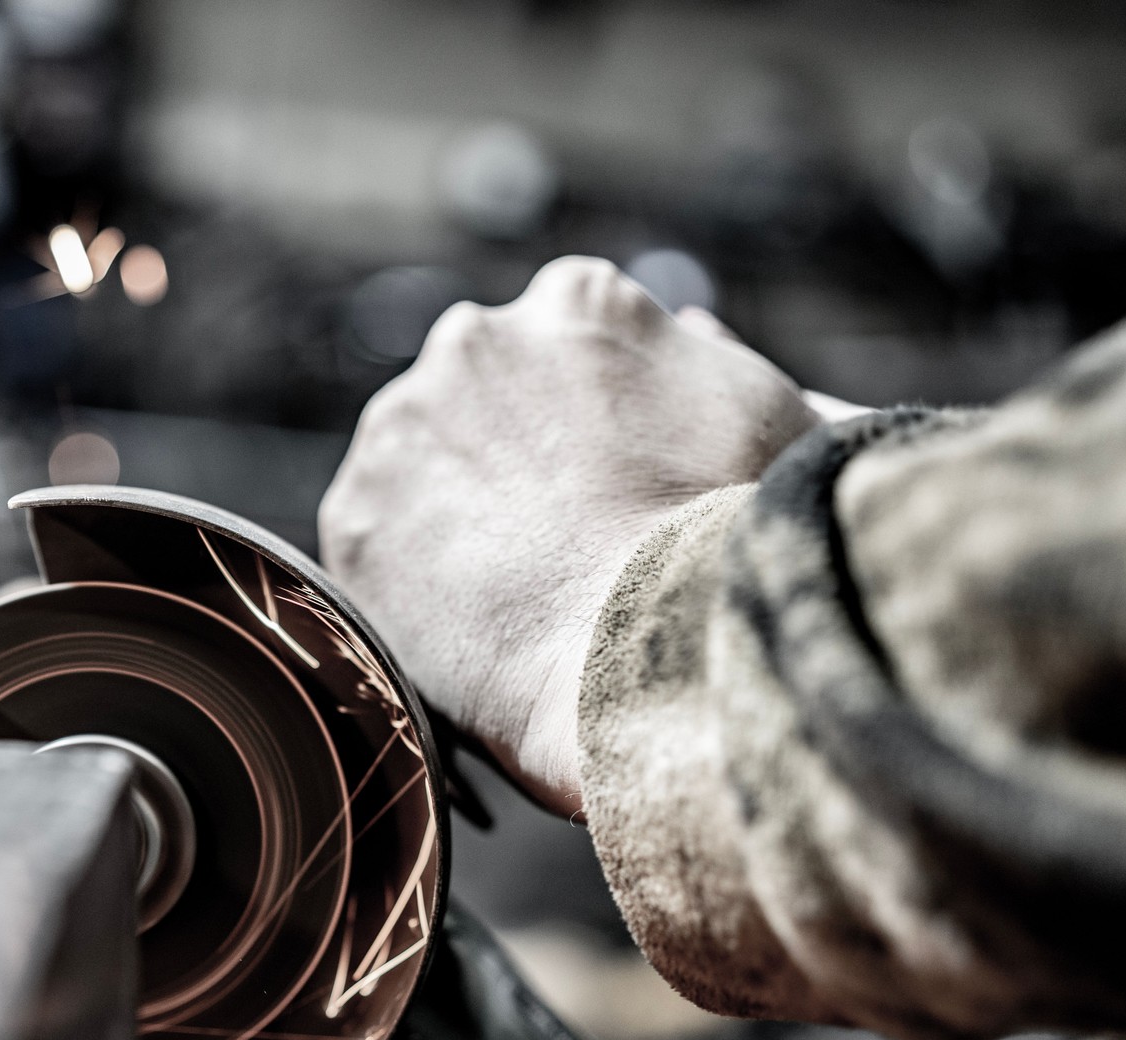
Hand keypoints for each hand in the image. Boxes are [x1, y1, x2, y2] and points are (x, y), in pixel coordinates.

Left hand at [319, 257, 818, 814]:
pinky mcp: (355, 512)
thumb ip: (711, 362)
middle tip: (554, 539)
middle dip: (509, 452)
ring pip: (418, 460)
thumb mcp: (770, 420)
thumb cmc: (729, 540)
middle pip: (482, 392)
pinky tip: (466, 619)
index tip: (605, 475)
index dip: (590, 417)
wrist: (648, 651)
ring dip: (451, 507)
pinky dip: (407, 575)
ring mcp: (402, 424)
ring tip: (511, 588)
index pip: (568, 339)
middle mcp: (474, 339)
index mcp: (578, 302)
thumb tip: (689, 327)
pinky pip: (373, 538)